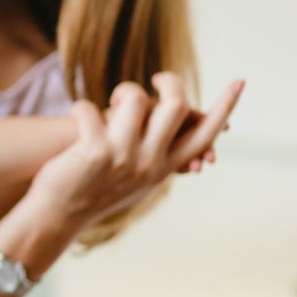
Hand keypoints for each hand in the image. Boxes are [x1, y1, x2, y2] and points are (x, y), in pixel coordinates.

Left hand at [26, 72, 243, 228]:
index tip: (240, 82)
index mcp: (163, 168)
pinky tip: (78, 115)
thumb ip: (155, 152)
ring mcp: (122, 157)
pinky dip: (82, 107)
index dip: (224, 107)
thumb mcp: (135, 177)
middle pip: (176, 107)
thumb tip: (177, 121)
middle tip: (155, 78)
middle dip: (168, 82)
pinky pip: (92, 109)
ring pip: (136, 100)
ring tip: (110, 102)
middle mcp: (148, 164)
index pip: (203, 135)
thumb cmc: (94, 190)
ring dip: (123, 92)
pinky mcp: (94, 152)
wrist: (57, 217)